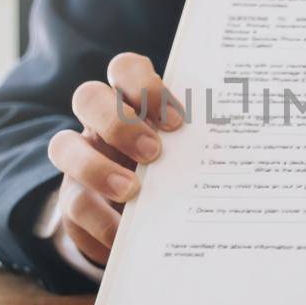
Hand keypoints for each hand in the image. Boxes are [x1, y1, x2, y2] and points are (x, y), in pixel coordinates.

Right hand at [46, 52, 182, 265]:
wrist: (149, 221)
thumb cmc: (177, 172)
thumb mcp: (187, 154)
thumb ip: (196, 147)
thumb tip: (242, 150)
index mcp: (132, 101)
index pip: (125, 69)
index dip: (146, 87)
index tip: (177, 121)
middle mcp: (100, 123)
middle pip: (88, 97)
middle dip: (120, 123)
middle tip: (154, 152)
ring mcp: (80, 158)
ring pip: (62, 145)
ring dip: (97, 167)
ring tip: (133, 191)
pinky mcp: (73, 199)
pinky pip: (74, 203)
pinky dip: (100, 220)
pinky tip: (124, 235)